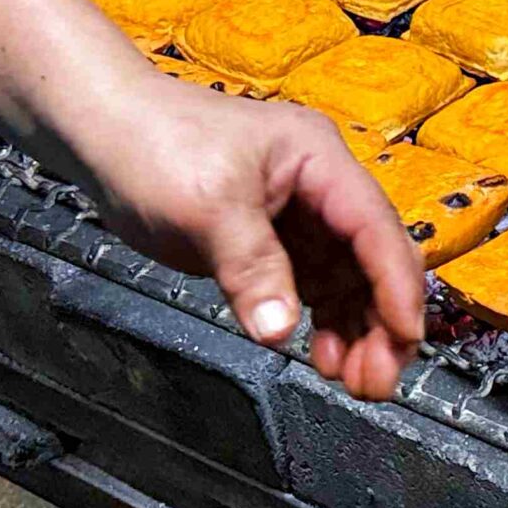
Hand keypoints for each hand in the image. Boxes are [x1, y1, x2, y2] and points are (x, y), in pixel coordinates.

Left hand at [82, 82, 425, 400]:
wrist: (102, 127)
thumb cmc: (154, 142)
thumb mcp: (207, 206)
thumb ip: (251, 268)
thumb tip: (281, 330)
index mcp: (317, 159)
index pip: (375, 226)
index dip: (395, 286)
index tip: (405, 337)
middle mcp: (318, 185)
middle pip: (372, 257)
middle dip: (383, 319)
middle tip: (377, 380)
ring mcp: (296, 212)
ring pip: (348, 278)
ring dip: (357, 328)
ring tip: (353, 379)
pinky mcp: (270, 238)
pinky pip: (313, 284)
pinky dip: (322, 321)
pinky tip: (322, 355)